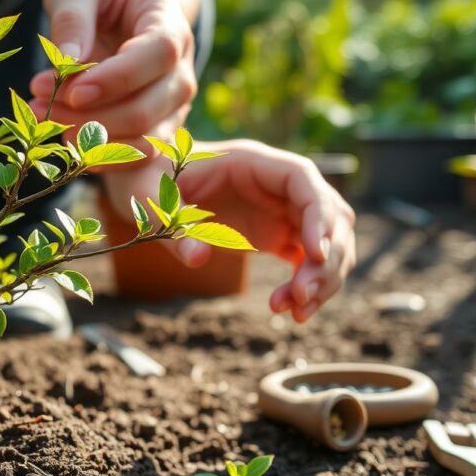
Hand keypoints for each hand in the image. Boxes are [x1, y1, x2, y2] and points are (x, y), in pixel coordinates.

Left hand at [31, 0, 196, 157]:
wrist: (120, 13)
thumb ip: (73, 21)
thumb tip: (67, 63)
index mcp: (169, 21)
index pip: (159, 53)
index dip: (118, 78)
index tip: (73, 91)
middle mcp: (180, 68)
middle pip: (149, 107)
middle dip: (92, 116)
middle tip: (40, 102)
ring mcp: (172, 105)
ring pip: (144, 140)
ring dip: (92, 140)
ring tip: (45, 118)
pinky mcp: (157, 128)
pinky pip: (137, 156)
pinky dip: (101, 156)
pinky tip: (65, 140)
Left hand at [104, 140, 356, 321]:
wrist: (147, 185)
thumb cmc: (148, 178)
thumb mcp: (150, 195)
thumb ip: (173, 224)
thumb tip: (197, 258)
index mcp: (252, 161)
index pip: (303, 178)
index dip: (318, 213)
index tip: (313, 253)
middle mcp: (276, 184)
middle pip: (328, 214)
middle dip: (325, 258)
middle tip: (301, 298)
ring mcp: (282, 210)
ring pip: (327, 242)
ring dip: (323, 278)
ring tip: (296, 314)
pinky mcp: (278, 234)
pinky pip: (308, 261)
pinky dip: (308, 286)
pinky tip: (290, 311)